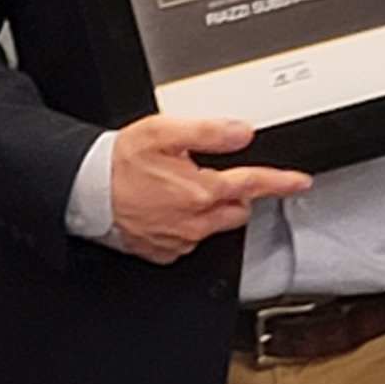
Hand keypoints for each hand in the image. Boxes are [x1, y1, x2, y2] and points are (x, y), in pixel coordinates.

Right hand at [104, 112, 310, 264]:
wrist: (85, 191)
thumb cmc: (119, 163)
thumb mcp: (165, 132)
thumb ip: (209, 132)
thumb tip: (242, 132)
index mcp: (200, 190)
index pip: (253, 185)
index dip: (281, 182)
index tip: (300, 182)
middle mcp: (194, 221)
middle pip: (237, 209)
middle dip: (235, 194)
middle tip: (210, 174)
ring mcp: (179, 240)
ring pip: (214, 227)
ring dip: (210, 210)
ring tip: (182, 189)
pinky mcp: (163, 252)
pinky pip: (188, 241)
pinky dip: (186, 226)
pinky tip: (166, 208)